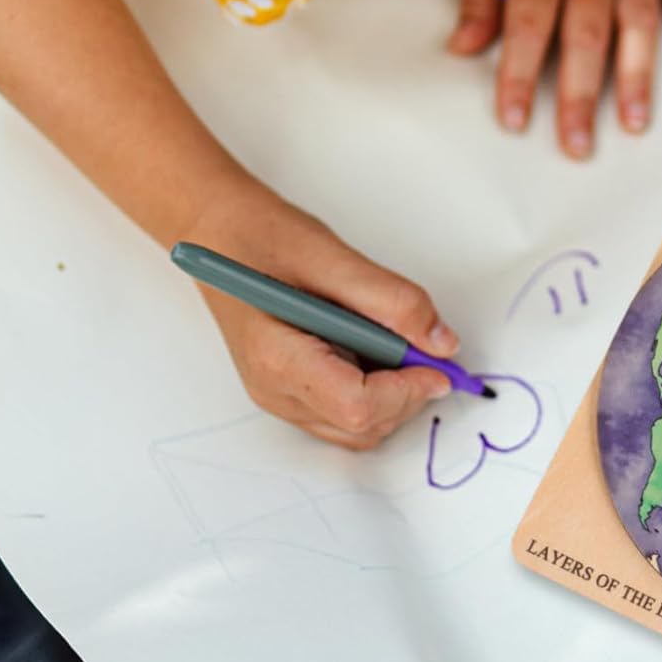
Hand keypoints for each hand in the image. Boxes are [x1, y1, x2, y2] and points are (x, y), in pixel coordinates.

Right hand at [184, 182, 459, 448]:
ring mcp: (278, 395)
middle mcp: (274, 390)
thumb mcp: (333, 257)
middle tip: (423, 345)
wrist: (218, 233)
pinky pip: (343, 412)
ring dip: (393, 396)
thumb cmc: (262, 238)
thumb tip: (442, 343)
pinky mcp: (287, 390)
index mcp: (278, 359)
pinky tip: (374, 349)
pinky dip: (374, 391)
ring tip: (395, 341)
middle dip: (406, 394)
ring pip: (356, 428)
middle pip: (362, 426)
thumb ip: (392, 302)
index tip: (440, 362)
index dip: (409, 389)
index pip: (359, 406)